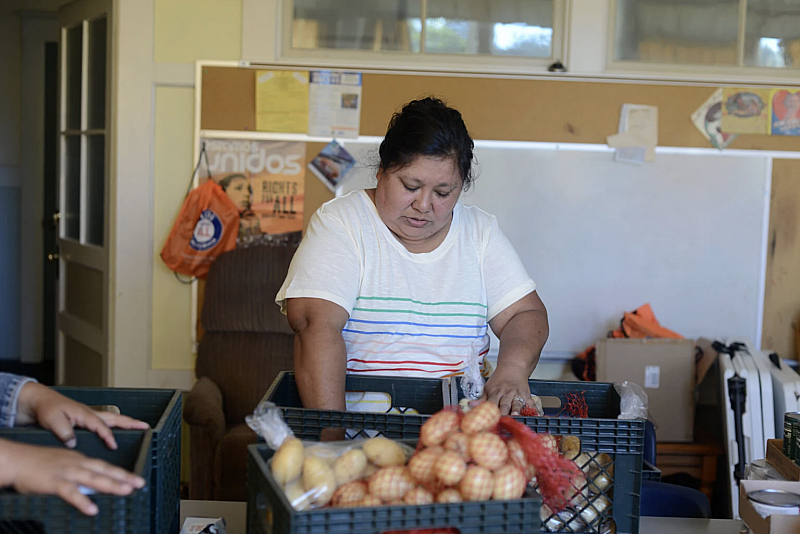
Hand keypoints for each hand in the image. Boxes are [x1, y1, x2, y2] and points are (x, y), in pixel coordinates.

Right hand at [0, 438, 145, 515]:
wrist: (17, 460)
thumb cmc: (38, 464)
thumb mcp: (63, 466)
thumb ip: (78, 475)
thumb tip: (92, 485)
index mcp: (79, 459)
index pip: (105, 466)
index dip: (121, 473)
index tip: (136, 479)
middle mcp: (77, 463)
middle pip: (104, 470)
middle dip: (124, 477)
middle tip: (140, 483)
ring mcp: (66, 472)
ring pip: (93, 478)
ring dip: (111, 484)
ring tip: (126, 491)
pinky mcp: (54, 482)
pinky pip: (71, 492)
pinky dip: (82, 501)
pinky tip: (92, 509)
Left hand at [16, 383, 149, 448]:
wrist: (38, 401)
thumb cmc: (46, 409)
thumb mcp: (53, 421)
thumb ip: (65, 432)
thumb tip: (74, 443)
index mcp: (84, 414)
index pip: (101, 427)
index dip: (108, 437)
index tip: (114, 446)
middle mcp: (90, 413)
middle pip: (115, 418)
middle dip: (131, 422)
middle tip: (145, 426)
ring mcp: (89, 415)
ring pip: (112, 418)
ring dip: (126, 422)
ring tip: (139, 425)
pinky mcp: (85, 418)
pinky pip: (105, 421)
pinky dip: (115, 423)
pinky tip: (117, 429)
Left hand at [473, 366, 535, 415]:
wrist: (512, 366)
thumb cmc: (499, 379)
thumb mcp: (488, 387)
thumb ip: (481, 398)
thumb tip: (470, 405)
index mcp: (495, 392)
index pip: (492, 403)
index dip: (491, 412)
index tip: (490, 420)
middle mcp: (506, 393)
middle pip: (504, 404)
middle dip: (504, 413)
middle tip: (503, 422)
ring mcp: (516, 394)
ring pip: (516, 403)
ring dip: (516, 409)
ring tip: (516, 415)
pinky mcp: (525, 394)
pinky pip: (530, 402)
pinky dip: (533, 408)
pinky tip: (536, 415)